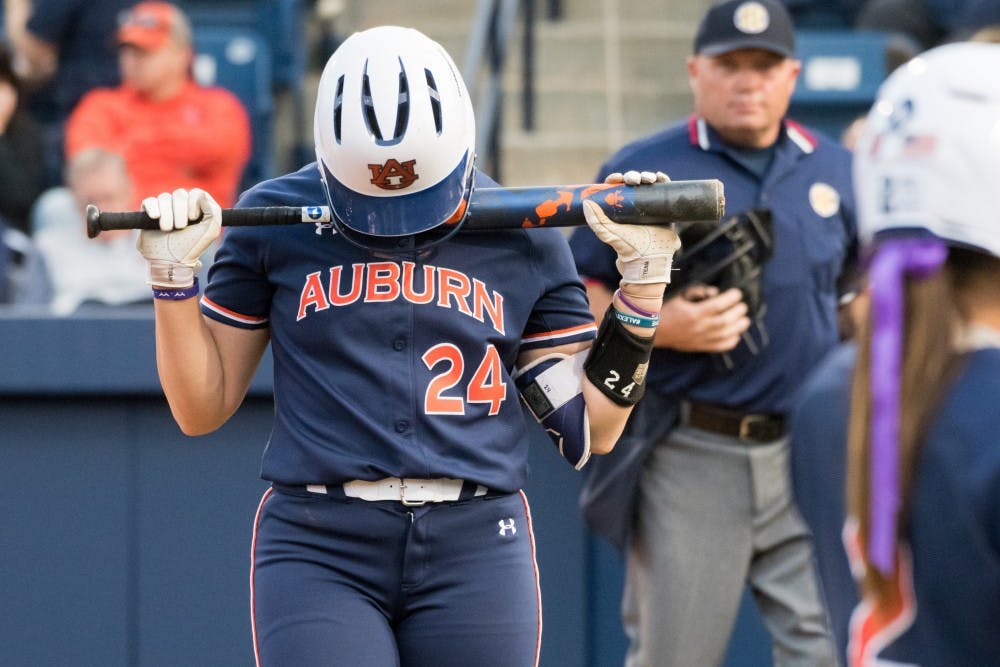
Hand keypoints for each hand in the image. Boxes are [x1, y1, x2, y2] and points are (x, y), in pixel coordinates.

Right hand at [136, 188, 221, 287]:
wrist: (170, 261)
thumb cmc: (191, 247)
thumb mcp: (211, 230)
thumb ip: (214, 211)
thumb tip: (200, 195)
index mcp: (196, 208)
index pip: (196, 193)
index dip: (194, 204)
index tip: (193, 220)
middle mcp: (180, 206)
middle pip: (180, 194)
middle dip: (180, 212)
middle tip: (180, 228)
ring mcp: (164, 208)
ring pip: (164, 197)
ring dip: (167, 215)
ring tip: (167, 230)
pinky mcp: (149, 213)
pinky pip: (149, 201)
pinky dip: (153, 208)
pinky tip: (155, 218)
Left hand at [584, 170, 679, 284]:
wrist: (649, 258)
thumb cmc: (628, 247)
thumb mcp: (608, 233)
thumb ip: (596, 221)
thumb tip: (586, 202)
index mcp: (620, 208)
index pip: (617, 188)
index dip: (616, 179)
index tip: (617, 178)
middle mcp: (635, 206)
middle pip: (633, 183)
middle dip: (634, 176)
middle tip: (634, 180)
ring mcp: (650, 206)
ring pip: (648, 185)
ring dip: (648, 176)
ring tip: (649, 179)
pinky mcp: (664, 209)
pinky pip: (664, 190)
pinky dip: (663, 181)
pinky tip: (661, 178)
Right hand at [657, 287, 749, 351]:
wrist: (654, 331)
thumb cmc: (666, 310)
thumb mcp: (680, 296)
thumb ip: (697, 291)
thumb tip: (714, 293)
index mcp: (694, 313)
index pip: (718, 305)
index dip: (731, 298)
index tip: (737, 293)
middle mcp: (699, 327)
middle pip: (725, 320)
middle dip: (737, 312)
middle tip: (742, 306)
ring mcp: (700, 339)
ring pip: (726, 334)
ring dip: (738, 327)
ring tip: (745, 320)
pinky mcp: (699, 347)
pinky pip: (719, 347)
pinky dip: (731, 342)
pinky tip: (736, 335)